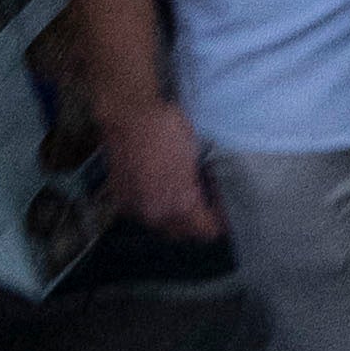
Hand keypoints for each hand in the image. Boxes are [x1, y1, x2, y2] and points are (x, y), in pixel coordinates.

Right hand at [99, 84, 210, 244]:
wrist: (129, 117)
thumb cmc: (169, 129)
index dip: (218, 222)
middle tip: (209, 203)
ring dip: (176, 218)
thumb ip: (203, 184)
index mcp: (178, 204)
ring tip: (188, 196)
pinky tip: (165, 191)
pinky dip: (157, 208)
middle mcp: (155, 216)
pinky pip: (146, 215)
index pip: (204, 231)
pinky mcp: (122, 202)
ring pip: (163, 227)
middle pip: (182, 233)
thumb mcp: (196, 154)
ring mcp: (135, 211)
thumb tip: (210, 196)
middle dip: (197, 223)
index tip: (226, 211)